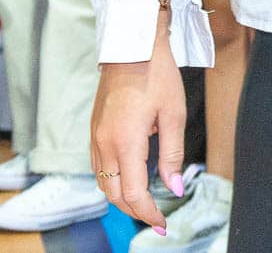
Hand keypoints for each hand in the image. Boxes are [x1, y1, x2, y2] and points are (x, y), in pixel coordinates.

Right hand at [90, 27, 185, 231]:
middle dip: (135, 211)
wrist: (132, 48)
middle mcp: (104, 145)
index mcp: (125, 143)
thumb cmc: (159, 77)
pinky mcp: (94, 131)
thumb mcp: (174, 116)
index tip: (163, 224)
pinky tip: (130, 178)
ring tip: (146, 204)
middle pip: (113, 194)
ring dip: (122, 197)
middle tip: (156, 219)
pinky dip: (113, 180)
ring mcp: (95, 138)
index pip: (132, 194)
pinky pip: (99, 167)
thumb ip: (173, 155)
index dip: (148, 213)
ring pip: (103, 183)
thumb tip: (175, 187)